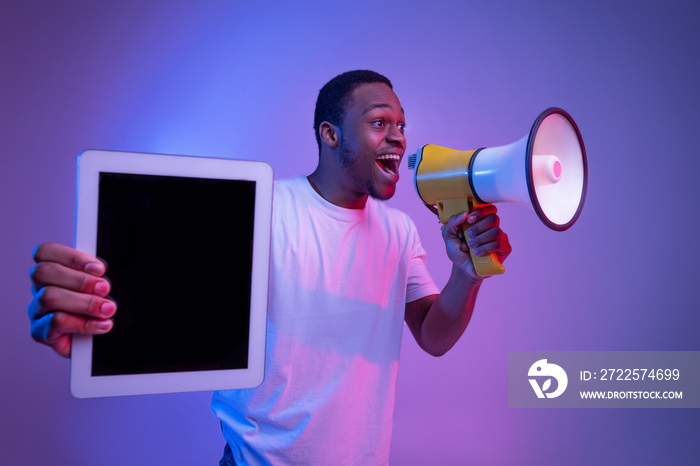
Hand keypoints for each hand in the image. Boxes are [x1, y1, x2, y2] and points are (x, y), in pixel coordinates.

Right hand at [28, 242, 115, 357]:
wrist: (94, 342)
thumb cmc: (96, 309)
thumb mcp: (99, 286)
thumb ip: (96, 275)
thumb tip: (99, 270)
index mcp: (51, 271)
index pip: (46, 252)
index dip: (72, 257)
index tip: (98, 268)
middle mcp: (39, 288)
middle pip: (44, 272)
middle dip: (79, 280)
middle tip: (104, 288)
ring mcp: (36, 311)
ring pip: (49, 297)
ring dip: (84, 302)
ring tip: (106, 309)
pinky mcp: (39, 332)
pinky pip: (56, 323)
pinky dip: (84, 324)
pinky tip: (102, 325)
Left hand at [441, 205, 511, 279]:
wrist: (463, 268)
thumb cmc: (458, 251)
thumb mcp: (449, 236)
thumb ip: (452, 223)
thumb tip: (464, 214)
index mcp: (482, 221)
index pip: (489, 208)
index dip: (480, 211)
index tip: (469, 219)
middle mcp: (493, 227)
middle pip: (493, 218)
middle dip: (478, 227)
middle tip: (468, 235)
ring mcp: (500, 238)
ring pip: (496, 232)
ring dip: (480, 239)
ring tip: (471, 246)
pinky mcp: (504, 249)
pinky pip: (498, 244)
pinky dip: (485, 248)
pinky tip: (477, 253)